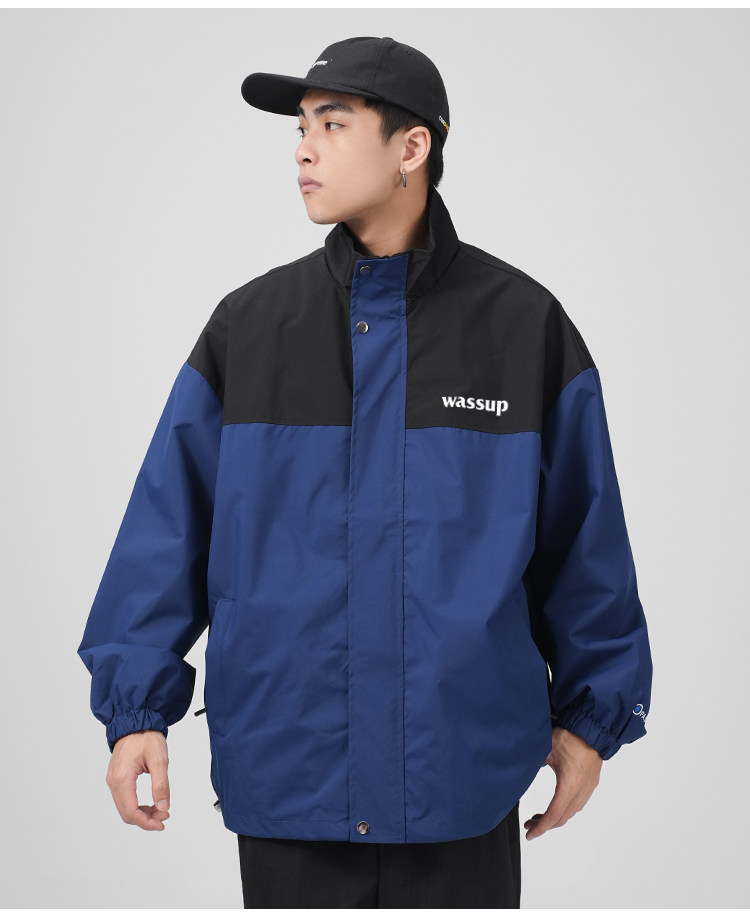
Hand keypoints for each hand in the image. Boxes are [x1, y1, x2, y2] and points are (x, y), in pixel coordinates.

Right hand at [106, 729, 170, 830]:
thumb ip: (161, 784)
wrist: (136, 722)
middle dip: (146, 819)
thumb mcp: (159, 760)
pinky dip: (137, 805)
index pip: (131, 811)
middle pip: (126, 813)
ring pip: (125, 808)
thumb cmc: (146, 736)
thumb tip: (163, 806)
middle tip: (164, 816)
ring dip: (142, 813)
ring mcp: (113, 780)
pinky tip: (151, 803)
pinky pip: (124, 799)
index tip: (161, 823)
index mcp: (122, 778)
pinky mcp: (117, 778)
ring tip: (160, 809)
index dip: (146, 822)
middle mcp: (114, 781)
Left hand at [524, 726, 601, 840]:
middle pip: (562, 818)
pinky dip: (564, 810)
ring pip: (571, 812)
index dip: (541, 828)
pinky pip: (577, 804)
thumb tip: (517, 765)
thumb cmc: (570, 737)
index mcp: (569, 785)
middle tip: (529, 825)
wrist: (592, 730)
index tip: (530, 834)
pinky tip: (555, 806)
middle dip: (544, 825)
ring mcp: (587, 789)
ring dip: (555, 818)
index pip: (553, 814)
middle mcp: (580, 791)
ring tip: (539, 817)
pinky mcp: (590, 784)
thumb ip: (531, 760)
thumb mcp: (546, 748)